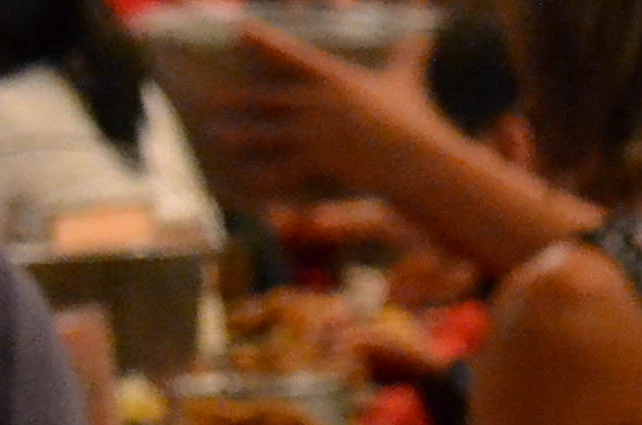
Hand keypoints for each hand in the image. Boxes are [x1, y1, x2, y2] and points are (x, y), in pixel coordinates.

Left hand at [207, 21, 449, 204]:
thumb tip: (427, 29)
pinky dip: (263, 174)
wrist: (419, 160)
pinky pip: (283, 168)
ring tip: (218, 135)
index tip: (238, 30)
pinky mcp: (319, 161)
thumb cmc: (417, 120)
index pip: (289, 53)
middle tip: (214, 100)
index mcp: (334, 77)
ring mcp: (315, 132)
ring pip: (267, 132)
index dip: (262, 40)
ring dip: (240, 134)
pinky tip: (246, 178)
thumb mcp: (409, 80)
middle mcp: (317, 102)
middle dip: (238, 99)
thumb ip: (411, 53)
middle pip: (268, 98)